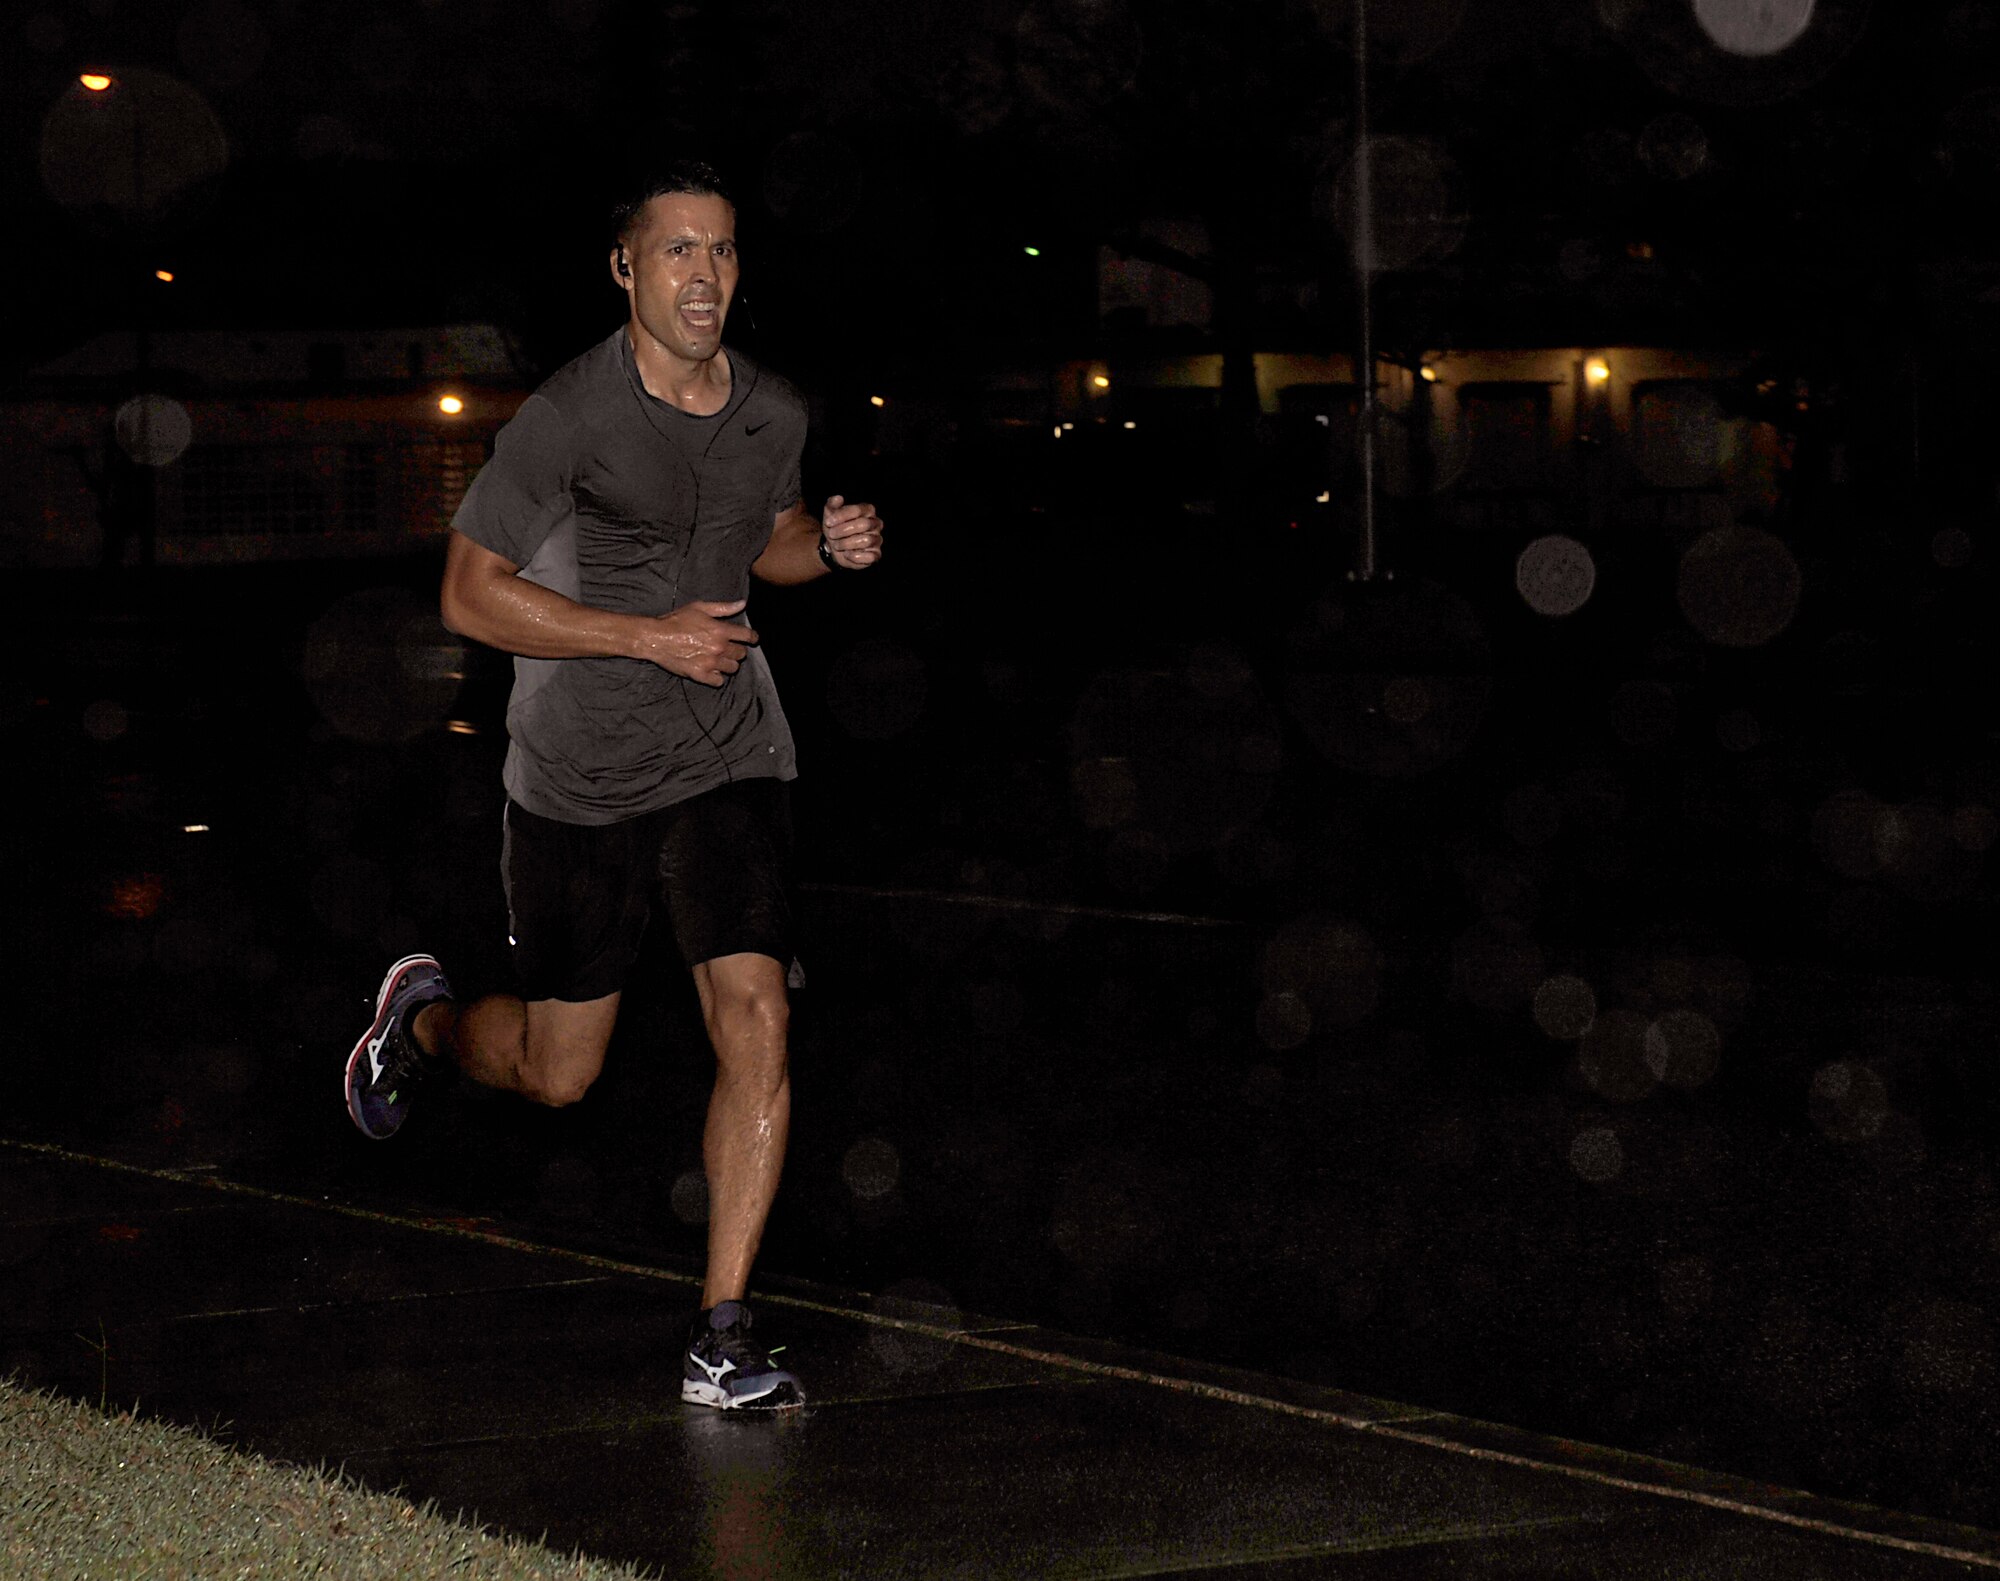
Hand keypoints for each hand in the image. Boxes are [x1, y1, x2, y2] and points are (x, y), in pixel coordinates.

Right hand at [639, 599, 757, 686]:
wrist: (655, 637)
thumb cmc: (676, 620)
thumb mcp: (700, 608)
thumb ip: (723, 608)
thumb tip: (742, 604)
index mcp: (720, 630)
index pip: (747, 636)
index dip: (753, 637)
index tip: (753, 638)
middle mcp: (718, 648)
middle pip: (741, 653)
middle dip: (738, 650)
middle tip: (729, 647)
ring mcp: (710, 663)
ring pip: (733, 668)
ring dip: (729, 663)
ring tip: (720, 659)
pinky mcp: (700, 675)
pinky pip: (719, 681)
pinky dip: (718, 677)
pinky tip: (712, 670)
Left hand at [821, 495, 883, 569]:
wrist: (833, 548)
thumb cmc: (835, 527)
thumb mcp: (830, 514)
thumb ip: (832, 504)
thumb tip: (838, 498)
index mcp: (868, 510)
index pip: (858, 510)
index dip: (842, 516)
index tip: (829, 522)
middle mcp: (876, 524)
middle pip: (863, 524)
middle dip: (843, 530)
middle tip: (832, 534)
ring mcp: (877, 539)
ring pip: (866, 541)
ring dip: (846, 544)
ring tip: (837, 545)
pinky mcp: (876, 554)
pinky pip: (870, 556)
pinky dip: (855, 556)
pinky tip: (847, 554)